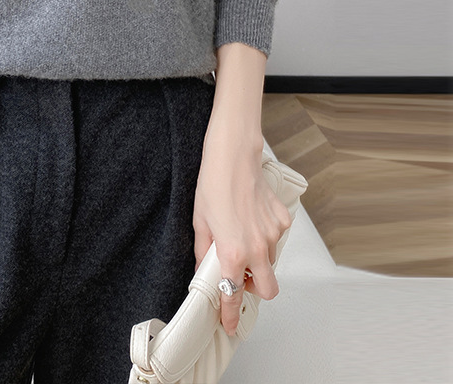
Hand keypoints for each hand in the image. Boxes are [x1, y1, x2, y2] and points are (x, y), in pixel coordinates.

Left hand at [192, 117, 292, 335]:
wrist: (233, 156)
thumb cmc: (213, 183)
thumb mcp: (200, 221)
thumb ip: (204, 252)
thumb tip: (205, 269)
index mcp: (233, 253)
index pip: (233, 296)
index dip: (230, 315)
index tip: (229, 325)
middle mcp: (257, 248)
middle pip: (267, 290)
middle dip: (254, 289)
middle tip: (239, 275)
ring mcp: (274, 235)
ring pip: (272, 262)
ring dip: (259, 260)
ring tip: (241, 236)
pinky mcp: (282, 220)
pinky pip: (277, 239)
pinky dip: (266, 237)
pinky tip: (251, 219)